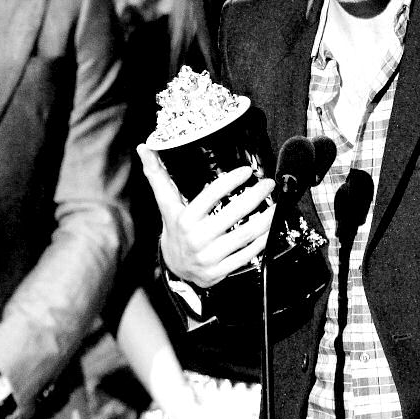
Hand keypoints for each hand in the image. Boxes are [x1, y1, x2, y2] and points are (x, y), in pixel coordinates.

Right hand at [137, 144, 274, 288]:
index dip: (230, 181)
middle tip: (268, 184)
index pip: (210, 196)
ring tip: (276, 206)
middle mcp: (197, 238)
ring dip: (265, 220)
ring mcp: (209, 256)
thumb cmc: (175, 228)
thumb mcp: (166, 204)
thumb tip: (143, 147)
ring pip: (244, 235)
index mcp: (184, 219)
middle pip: (232, 214)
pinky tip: (270, 229)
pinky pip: (247, 255)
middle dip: (254, 197)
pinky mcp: (221, 270)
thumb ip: (157, 176)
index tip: (246, 171)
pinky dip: (262, 241)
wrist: (175, 267)